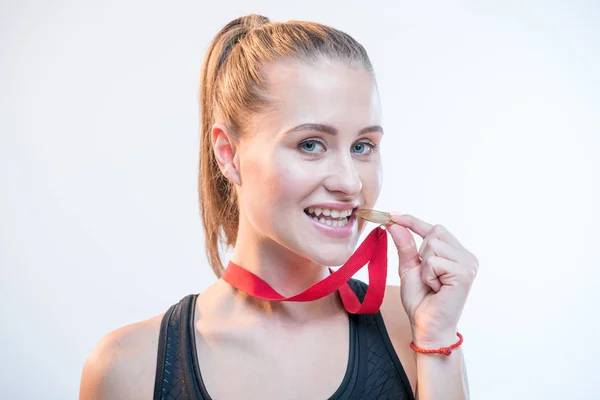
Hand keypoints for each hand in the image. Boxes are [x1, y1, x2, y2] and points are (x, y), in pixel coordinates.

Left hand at [385, 213, 478, 344]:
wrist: (427, 326)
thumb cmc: (421, 301)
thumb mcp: (409, 268)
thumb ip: (405, 245)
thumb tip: (394, 223)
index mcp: (456, 253)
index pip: (434, 229)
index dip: (412, 221)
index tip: (391, 214)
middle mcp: (466, 256)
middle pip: (435, 231)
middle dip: (422, 252)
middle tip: (427, 276)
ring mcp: (468, 264)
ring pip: (433, 244)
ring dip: (424, 266)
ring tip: (432, 284)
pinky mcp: (465, 273)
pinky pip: (434, 261)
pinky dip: (428, 275)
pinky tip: (436, 288)